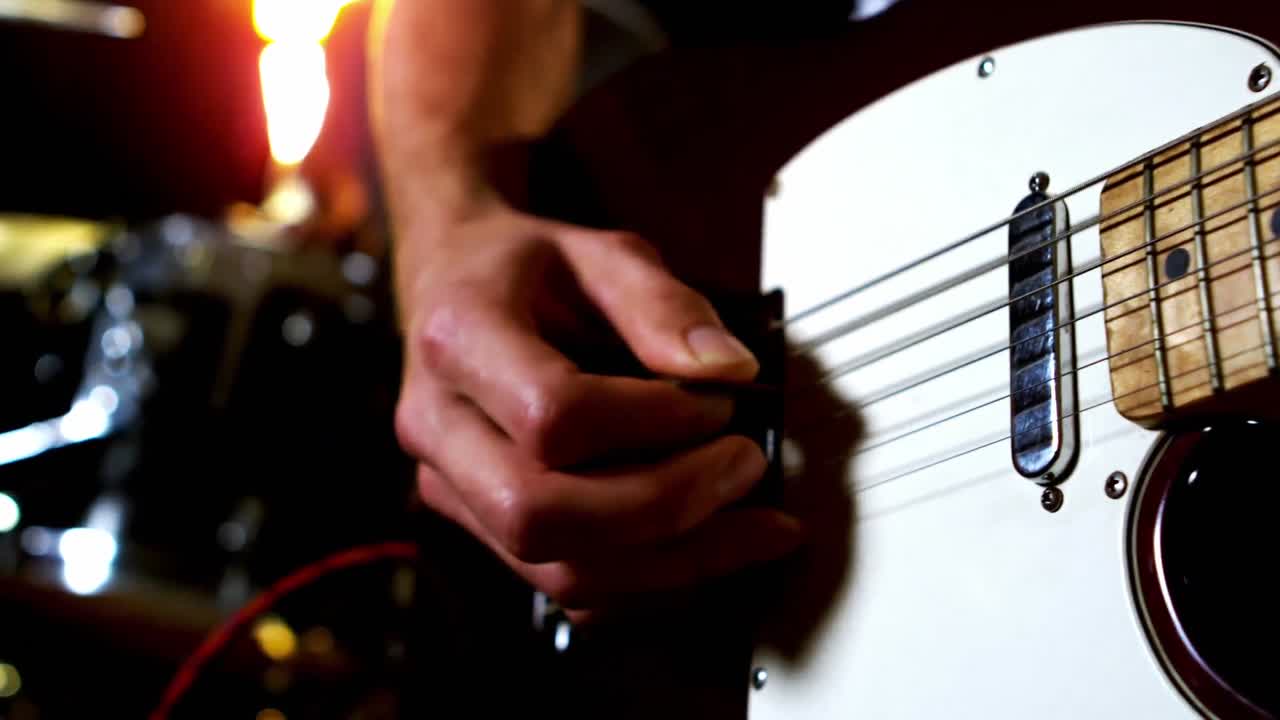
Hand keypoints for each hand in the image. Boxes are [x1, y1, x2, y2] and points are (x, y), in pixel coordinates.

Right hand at [393, 200, 803, 610]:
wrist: (453, 283)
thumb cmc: (525, 266)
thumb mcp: (598, 250)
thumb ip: (663, 302)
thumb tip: (731, 371)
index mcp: (459, 338)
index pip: (551, 416)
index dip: (652, 423)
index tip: (718, 402)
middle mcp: (437, 426)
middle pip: (540, 516)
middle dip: (666, 507)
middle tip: (745, 466)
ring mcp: (450, 487)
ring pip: (556, 574)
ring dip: (674, 562)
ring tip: (755, 525)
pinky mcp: (479, 527)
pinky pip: (565, 592)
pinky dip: (649, 583)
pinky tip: (708, 547)